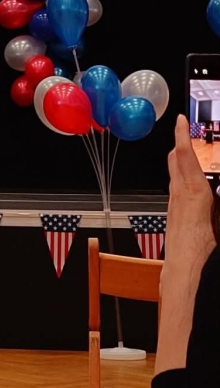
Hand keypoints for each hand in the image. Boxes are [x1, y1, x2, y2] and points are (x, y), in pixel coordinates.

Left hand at [161, 115, 215, 288]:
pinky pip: (176, 185)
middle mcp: (179, 191)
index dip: (182, 135)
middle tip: (187, 132)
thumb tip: (216, 189)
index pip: (185, 155)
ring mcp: (173, 200)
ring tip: (191, 154)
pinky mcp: (172, 209)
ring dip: (181, 159)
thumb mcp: (219, 221)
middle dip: (181, 143)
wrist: (182, 268)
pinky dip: (183, 177)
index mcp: (193, 190)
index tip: (180, 119)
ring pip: (174, 171)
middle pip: (175, 158)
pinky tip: (192, 184)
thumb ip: (217, 202)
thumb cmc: (200, 247)